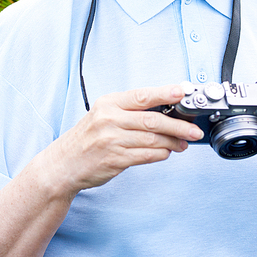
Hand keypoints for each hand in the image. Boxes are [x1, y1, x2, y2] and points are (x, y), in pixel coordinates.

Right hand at [46, 85, 203, 195]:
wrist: (63, 164)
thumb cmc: (87, 138)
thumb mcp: (103, 115)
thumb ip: (129, 111)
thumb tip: (164, 108)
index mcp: (109, 103)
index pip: (142, 95)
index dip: (164, 93)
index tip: (182, 92)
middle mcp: (109, 119)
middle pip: (152, 119)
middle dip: (178, 125)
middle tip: (193, 129)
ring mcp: (112, 140)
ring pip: (152, 139)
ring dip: (172, 142)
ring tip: (184, 142)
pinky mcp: (115, 160)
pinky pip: (145, 155)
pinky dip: (160, 154)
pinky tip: (167, 152)